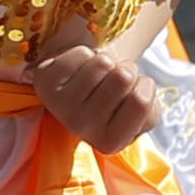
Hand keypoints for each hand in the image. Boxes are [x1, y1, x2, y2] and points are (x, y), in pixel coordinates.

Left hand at [25, 14, 153, 153]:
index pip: (141, 101)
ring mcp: (60, 106)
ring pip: (103, 63)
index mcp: (110, 141)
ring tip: (97, 74)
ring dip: (106, 61)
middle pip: (123, 78)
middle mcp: (82, 128)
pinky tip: (78, 69)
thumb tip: (135, 92)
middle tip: (113, 79)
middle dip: (126, 69)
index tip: (133, 90)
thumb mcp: (141, 113)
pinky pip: (81, 53)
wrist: (80, 86)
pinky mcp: (45, 83)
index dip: (144, 85)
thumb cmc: (115, 99)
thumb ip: (149, 110)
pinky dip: (85, 53)